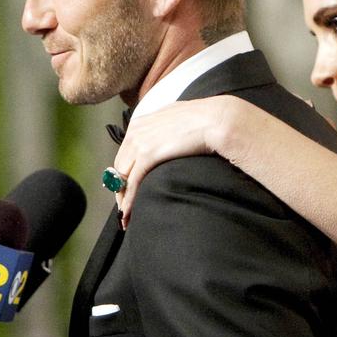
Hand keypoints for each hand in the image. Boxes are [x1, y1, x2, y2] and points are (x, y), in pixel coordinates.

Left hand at [112, 95, 240, 228]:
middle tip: (125, 208)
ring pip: (122, 176)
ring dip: (123, 198)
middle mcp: (135, 131)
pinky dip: (128, 200)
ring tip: (127, 217)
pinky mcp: (148, 154)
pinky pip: (132, 182)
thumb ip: (165, 131)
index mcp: (141, 122)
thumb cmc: (204, 120)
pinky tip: (128, 213)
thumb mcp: (177, 121)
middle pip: (120, 166)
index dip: (124, 174)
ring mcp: (140, 142)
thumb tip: (166, 141)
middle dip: (120, 189)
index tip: (126, 190)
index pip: (125, 153)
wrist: (217, 119)